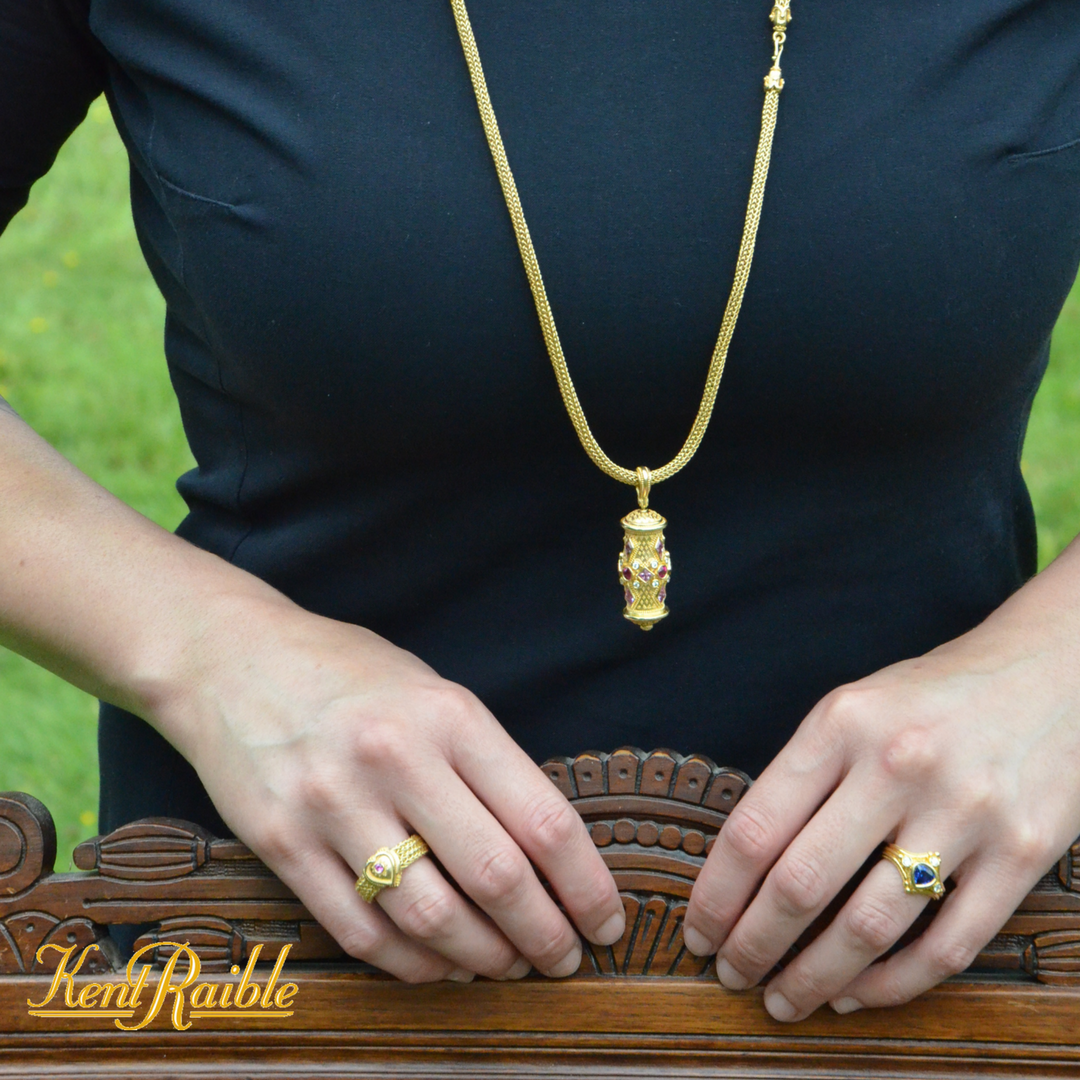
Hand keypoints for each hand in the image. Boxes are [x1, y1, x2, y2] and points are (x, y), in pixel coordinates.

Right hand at [152, 594, 625, 982]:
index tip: (605, 921)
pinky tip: (438, 964)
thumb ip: (485, 764)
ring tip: (505, 964)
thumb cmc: (350, 674)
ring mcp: (332, 805)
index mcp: (448, 716)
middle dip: (545, 936)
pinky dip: (411, 964)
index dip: (586, 886)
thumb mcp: (434, 691)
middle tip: (563, 959)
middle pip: (494, 877)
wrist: (232, 659)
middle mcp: (394, 760)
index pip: (542, 820)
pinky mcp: (281, 844)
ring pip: (429, 918)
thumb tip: (544, 854)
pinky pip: (359, 931)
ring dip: (481, 958)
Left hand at [682, 555, 1079, 1020]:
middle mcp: (898, 766)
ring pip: (869, 926)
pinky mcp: (1021, 853)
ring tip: (783, 1000)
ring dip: (814, 978)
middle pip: (801, 884)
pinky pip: (947, 945)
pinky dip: (892, 985)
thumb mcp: (850, 709)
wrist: (1048, 674)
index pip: (755, 827)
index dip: (716, 894)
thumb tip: (743, 868)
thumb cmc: (928, 699)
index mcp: (842, 724)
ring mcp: (965, 812)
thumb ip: (801, 776)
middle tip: (729, 975)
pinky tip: (854, 995)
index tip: (697, 931)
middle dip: (752, 946)